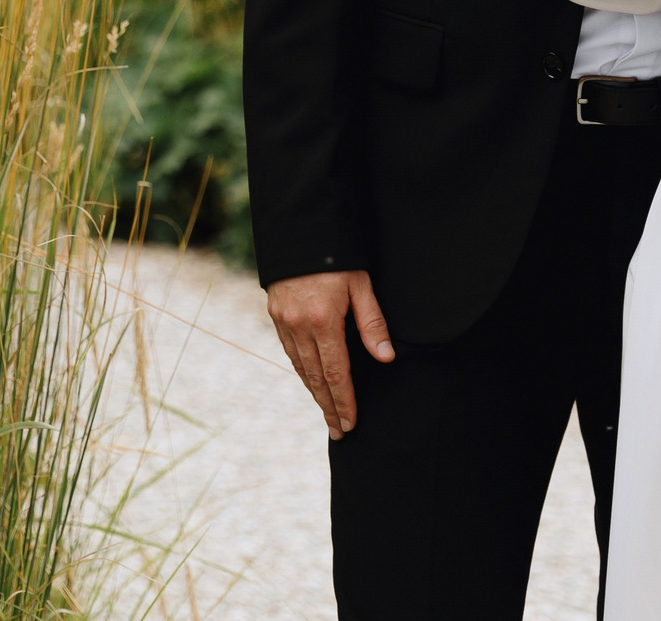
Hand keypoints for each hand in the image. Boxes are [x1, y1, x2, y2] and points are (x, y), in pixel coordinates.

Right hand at [266, 269, 393, 438]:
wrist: (298, 228)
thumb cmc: (337, 255)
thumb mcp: (361, 284)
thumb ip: (372, 322)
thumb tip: (385, 357)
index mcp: (323, 320)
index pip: (336, 373)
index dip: (344, 401)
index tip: (351, 423)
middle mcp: (299, 326)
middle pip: (316, 377)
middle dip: (329, 407)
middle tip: (339, 432)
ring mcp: (284, 321)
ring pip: (300, 367)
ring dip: (314, 393)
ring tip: (327, 414)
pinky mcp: (275, 314)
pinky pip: (289, 351)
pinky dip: (301, 371)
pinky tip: (310, 381)